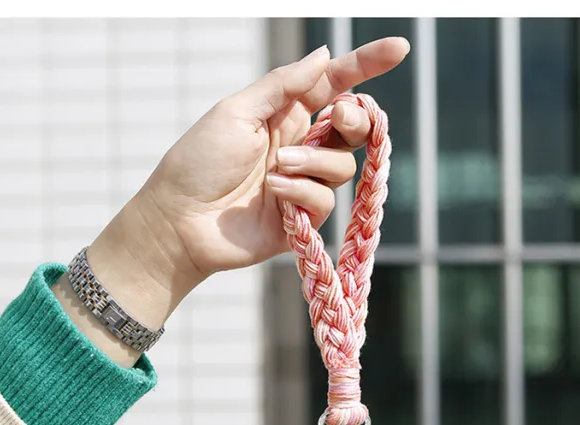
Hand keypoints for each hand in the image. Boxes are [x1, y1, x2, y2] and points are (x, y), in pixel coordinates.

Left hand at [76, 38, 408, 366]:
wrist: (180, 222)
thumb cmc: (199, 162)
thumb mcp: (237, 111)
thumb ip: (284, 84)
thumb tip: (325, 55)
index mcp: (285, 114)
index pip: (335, 84)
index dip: (367, 65)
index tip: (399, 48)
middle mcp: (300, 147)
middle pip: (352, 128)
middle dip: (355, 118)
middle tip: (337, 114)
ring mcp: (302, 184)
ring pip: (342, 167)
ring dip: (312, 162)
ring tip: (275, 169)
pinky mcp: (302, 220)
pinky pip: (324, 200)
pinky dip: (301, 193)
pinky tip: (272, 193)